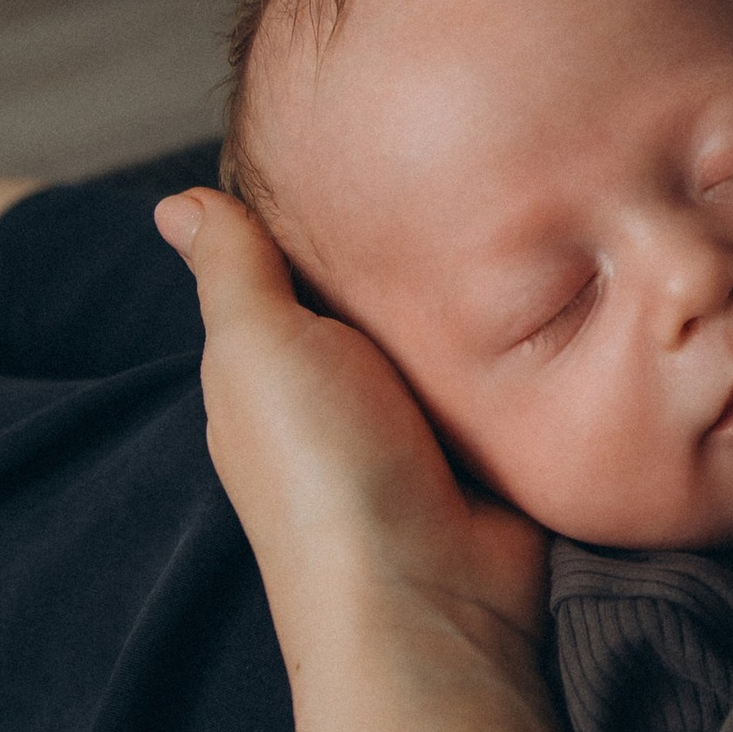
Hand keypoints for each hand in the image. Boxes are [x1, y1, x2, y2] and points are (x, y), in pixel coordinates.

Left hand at [156, 188, 547, 664]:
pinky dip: (530, 344)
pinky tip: (559, 287)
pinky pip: (513, 373)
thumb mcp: (258, 345)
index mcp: (274, 369)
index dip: (328, 206)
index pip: (297, 266)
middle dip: (415, 242)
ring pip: (451, 328)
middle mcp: (346, 396)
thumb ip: (232, 268)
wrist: (429, 598)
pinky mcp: (493, 448)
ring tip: (528, 199)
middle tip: (467, 156)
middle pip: (380, 292)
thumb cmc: (323, 473)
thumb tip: (174, 202)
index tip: (369, 133)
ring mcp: (422, 426)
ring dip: (480, 292)